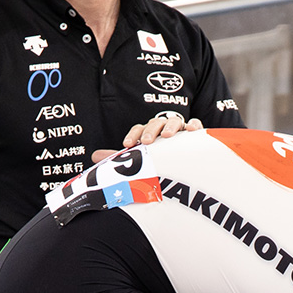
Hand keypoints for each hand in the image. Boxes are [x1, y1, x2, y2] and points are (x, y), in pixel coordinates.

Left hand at [88, 114, 202, 164]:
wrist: (185, 171)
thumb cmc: (162, 166)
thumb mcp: (140, 163)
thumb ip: (122, 159)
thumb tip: (95, 157)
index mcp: (150, 135)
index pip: (139, 129)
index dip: (133, 135)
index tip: (128, 145)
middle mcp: (164, 131)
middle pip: (156, 123)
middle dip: (150, 131)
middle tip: (147, 142)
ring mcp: (181, 131)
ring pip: (174, 121)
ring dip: (170, 127)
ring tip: (168, 137)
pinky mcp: (196, 135)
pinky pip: (196, 125)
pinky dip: (194, 125)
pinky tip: (191, 130)